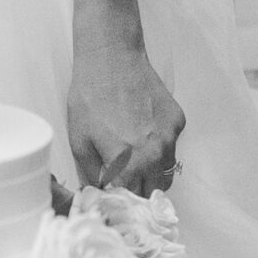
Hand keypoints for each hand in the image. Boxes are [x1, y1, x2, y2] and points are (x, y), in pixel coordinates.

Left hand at [66, 34, 184, 197]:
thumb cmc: (90, 97)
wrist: (111, 58)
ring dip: (151, 172)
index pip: (129, 200)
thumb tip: (100, 193)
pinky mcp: (178, 122)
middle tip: (122, 177)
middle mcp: (154, 155)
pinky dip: (160, 147)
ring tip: (133, 154)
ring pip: (165, 172)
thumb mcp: (79, 140)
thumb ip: (92, 174)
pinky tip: (142, 129)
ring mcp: (170, 138)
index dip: (117, 198)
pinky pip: (172, 147)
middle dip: (136, 190)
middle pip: (151, 191)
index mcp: (127, 163)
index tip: (111, 192)